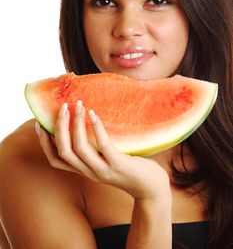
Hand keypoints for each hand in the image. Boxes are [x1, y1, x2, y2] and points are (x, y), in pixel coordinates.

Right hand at [35, 101, 170, 200]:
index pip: (56, 159)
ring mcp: (103, 170)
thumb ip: (94, 149)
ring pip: (79, 148)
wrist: (151, 188)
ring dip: (76, 125)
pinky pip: (103, 146)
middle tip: (62, 107)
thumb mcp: (105, 160)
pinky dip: (96, 128)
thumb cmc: (128, 168)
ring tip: (78, 106)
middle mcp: (89, 172)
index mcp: (84, 170)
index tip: (40, 124)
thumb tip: (85, 123)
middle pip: (64, 151)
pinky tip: (93, 114)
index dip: (45, 143)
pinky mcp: (118, 165)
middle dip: (59, 128)